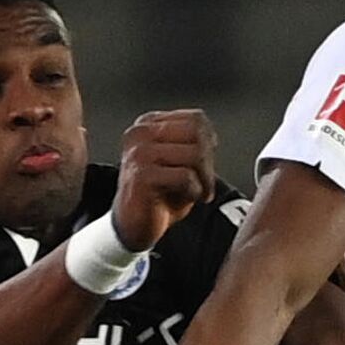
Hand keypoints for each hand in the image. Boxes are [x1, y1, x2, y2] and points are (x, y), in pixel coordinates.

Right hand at [113, 110, 217, 250]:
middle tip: (206, 181)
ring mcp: (139, 153)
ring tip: (199, 191)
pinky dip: (195, 191)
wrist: (133, 225)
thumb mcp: (178, 161)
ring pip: (195, 154)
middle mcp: (140, 134)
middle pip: (197, 133)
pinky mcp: (142, 176)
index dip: (209, 142)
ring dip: (205, 179)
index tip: (208, 162)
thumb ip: (192, 143)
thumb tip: (210, 136)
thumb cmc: (158, 193)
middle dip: (208, 160)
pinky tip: (188, 198)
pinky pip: (185, 177)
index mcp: (148, 124)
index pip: (195, 119)